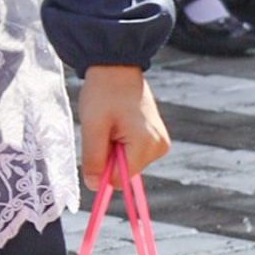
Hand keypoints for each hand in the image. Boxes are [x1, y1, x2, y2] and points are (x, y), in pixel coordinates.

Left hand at [77, 65, 169, 187]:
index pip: (120, 178)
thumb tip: (94, 186)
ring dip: (115, 149)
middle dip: (110, 156)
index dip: (102, 167)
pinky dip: (122, 143)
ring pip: (128, 163)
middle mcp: (160, 146)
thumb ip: (94, 158)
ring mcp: (161, 142)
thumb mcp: (93, 126)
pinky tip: (119, 123)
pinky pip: (134, 152)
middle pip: (125, 171)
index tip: (96, 144)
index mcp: (147, 144)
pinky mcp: (157, 137)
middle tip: (104, 129)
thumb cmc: (103, 93)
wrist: (117, 67)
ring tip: (112, 123)